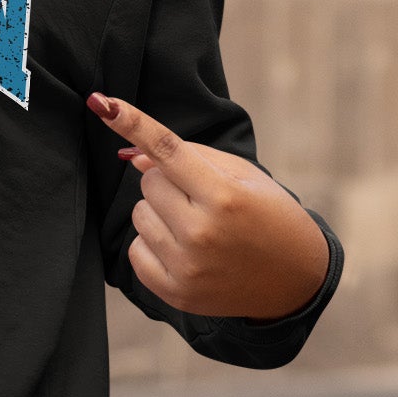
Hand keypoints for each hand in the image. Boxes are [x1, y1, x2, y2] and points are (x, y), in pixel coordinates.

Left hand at [87, 93, 329, 321]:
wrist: (296, 280)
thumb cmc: (272, 217)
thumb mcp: (244, 176)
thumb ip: (190, 157)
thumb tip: (133, 155)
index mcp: (223, 196)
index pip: (166, 150)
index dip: (131, 123)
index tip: (101, 103)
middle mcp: (201, 233)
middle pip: (147, 182)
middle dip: (168, 182)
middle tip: (201, 198)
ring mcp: (186, 267)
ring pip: (138, 214)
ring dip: (159, 213)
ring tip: (197, 225)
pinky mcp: (175, 293)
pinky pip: (136, 251)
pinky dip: (153, 245)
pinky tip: (186, 250)